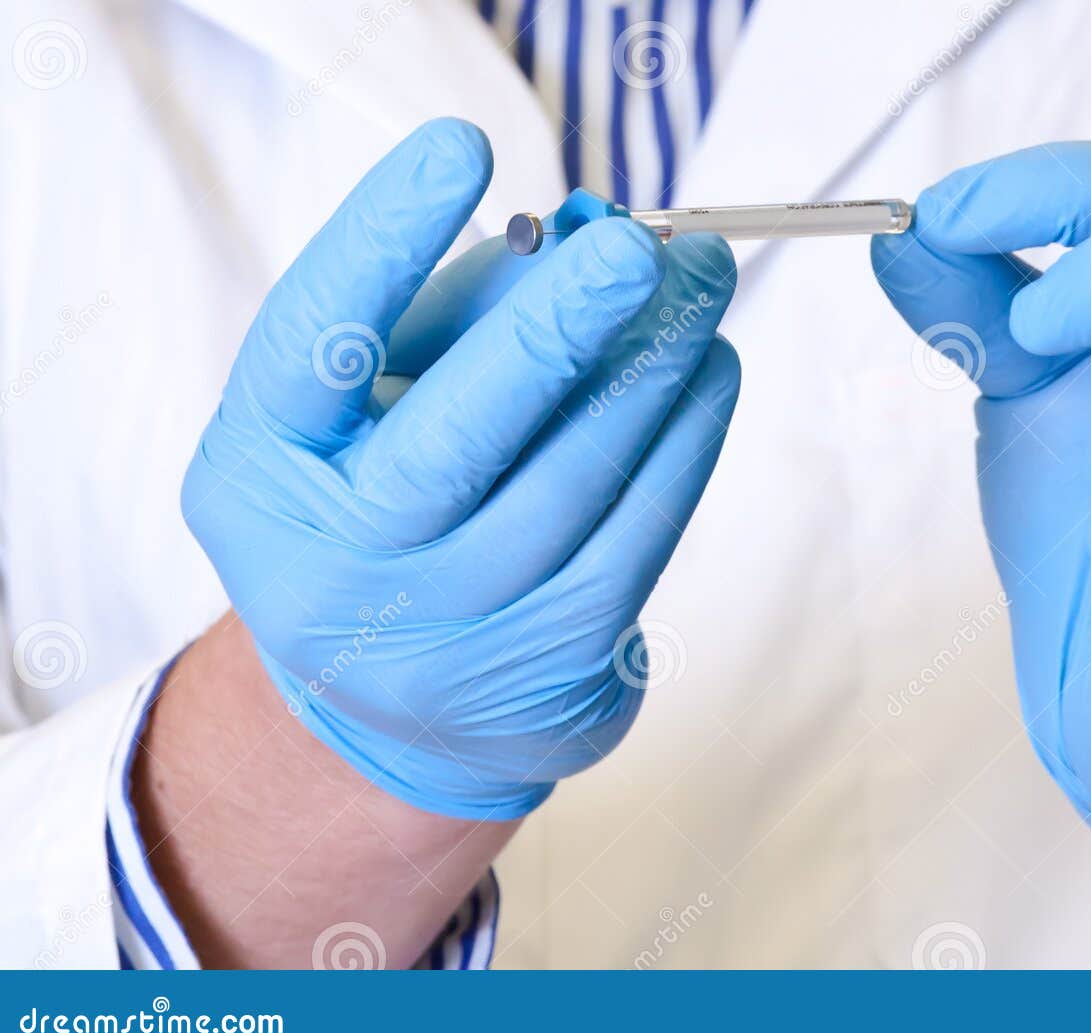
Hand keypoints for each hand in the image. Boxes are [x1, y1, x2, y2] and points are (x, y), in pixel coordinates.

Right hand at [183, 119, 740, 819]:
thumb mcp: (370, 415)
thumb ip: (449, 323)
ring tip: (703, 286)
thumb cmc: (383, 508)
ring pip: (571, 486)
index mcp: (262, 474)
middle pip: (454, 441)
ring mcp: (444, 633)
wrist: (395, 708)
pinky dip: (685, 443)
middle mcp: (336, 568)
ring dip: (652, 373)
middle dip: (555, 330)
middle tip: (639, 249)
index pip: (312, 344)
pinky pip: (635, 537)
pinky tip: (710, 373)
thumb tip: (574, 242)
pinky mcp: (548, 665)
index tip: (460, 149)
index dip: (380, 241)